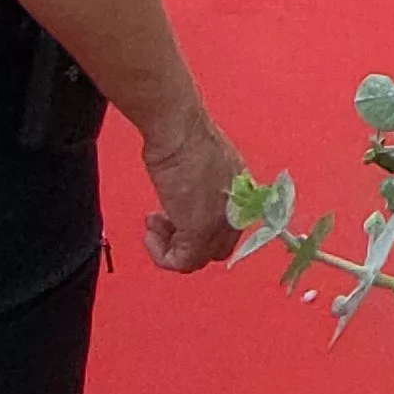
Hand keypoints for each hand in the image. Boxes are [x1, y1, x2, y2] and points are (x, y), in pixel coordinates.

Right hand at [140, 113, 247, 271]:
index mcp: (242, 192)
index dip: (199, 227)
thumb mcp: (204, 163)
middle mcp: (236, 211)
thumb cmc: (184, 136)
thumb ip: (204, 186)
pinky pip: (182, 262)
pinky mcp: (199, 232)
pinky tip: (151, 235)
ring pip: (198, 258)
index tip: (176, 218)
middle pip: (215, 248)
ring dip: (169, 247)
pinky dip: (162, 255)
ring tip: (154, 226)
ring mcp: (219, 223)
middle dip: (186, 240)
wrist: (178, 131)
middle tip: (164, 223)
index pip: (228, 228)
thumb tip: (189, 197)